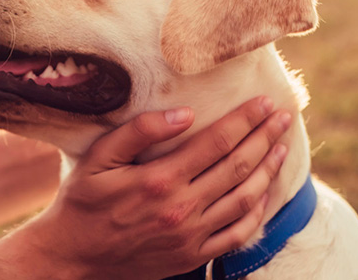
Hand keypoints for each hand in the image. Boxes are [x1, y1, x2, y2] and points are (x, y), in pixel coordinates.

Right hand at [24, 97, 290, 278]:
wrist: (73, 255)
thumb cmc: (82, 201)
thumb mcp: (98, 159)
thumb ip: (138, 132)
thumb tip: (184, 113)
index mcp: (159, 179)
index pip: (217, 142)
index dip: (245, 119)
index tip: (265, 102)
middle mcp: (181, 208)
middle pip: (238, 166)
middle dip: (265, 138)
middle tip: (284, 117)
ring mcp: (191, 235)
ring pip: (245, 199)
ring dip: (268, 170)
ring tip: (281, 148)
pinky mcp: (193, 256)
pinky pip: (238, 234)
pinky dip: (258, 212)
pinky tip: (265, 193)